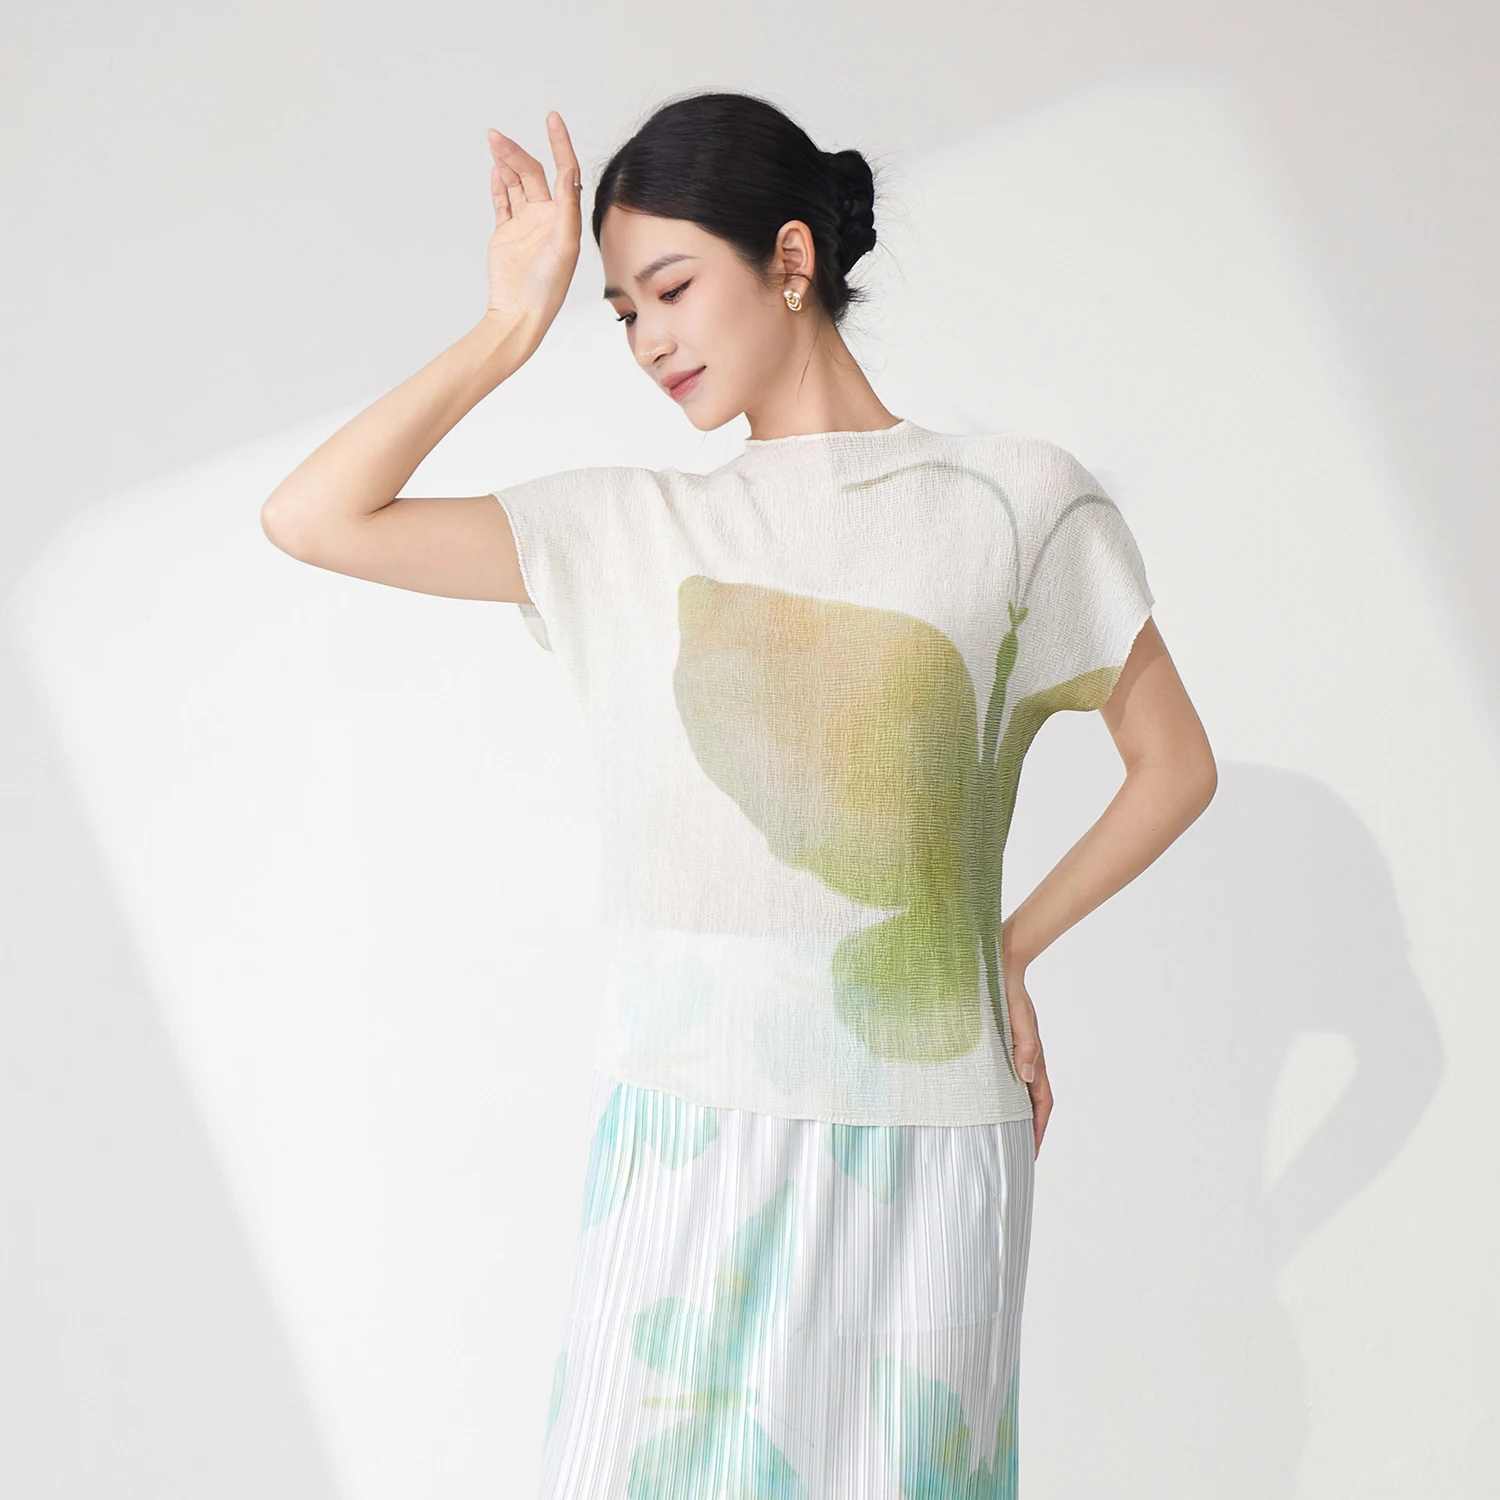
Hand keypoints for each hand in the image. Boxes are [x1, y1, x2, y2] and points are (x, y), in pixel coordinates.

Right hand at [483, 113, 582, 335]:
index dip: (560, 143)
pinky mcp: (506, 234)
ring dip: (505, 162)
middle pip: (533, 174)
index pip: (564, 172)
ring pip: (516, 183)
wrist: (520, 312)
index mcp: (564, 218)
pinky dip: (499, 185)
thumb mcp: (564, 246)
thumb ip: (566, 209)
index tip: (552, 118)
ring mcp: (526, 225)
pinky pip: (503, 202)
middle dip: (515, 153)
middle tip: (496, 138)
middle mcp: (547, 218)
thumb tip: (567, 174)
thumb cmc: (548, 287)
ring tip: (493, 143)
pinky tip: (495, 169)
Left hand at [1002, 933, 1052, 1157]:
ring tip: (1001, 1137)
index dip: (1038, 1129)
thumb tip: (1024, 1076)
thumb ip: (1024, 1046)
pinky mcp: (1002, 1046)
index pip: (1041, 1103)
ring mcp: (1015, 1054)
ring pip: (1018, 1093)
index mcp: (1033, 1058)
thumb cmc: (1009, 992)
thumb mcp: (1019, 1019)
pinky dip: (1002, 1095)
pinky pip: (1005, 1078)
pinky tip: (987, 1103)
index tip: (1031, 1151)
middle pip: (1032, 1104)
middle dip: (1027, 1130)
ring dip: (1014, 1115)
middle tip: (1016, 1153)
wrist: (1000, 965)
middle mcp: (1027, 1061)